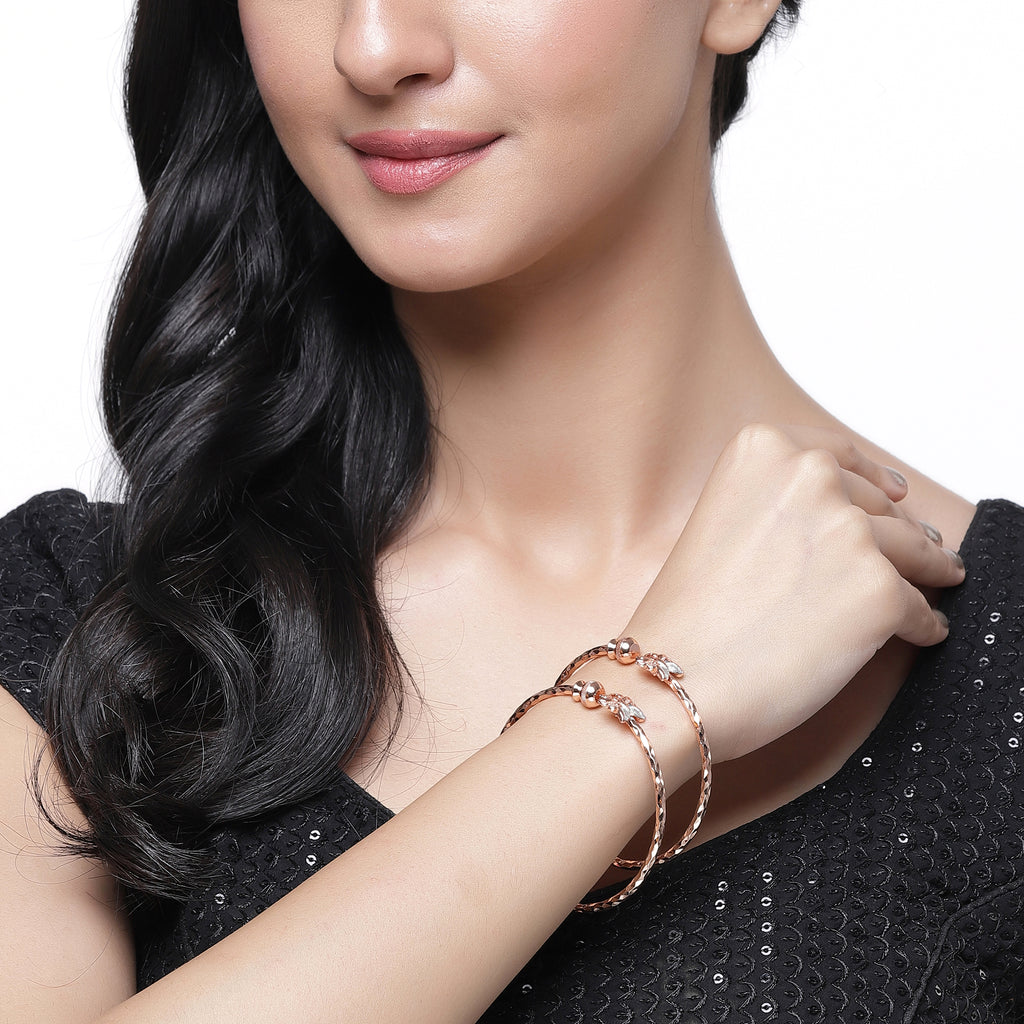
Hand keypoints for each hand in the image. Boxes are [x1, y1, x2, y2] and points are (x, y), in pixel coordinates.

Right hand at [623, 424, 963, 763]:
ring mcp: (849, 531)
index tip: (895, 492)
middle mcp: (811, 474)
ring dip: (926, 572)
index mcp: (764, 448)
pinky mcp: (880, 591)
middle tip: (917, 554)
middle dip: (895, 533)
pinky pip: (921, 608)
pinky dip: (922, 624)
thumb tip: (856, 518)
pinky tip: (920, 632)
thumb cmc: (688, 616)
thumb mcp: (724, 521)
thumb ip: (783, 503)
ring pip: (914, 552)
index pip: (841, 454)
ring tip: (937, 583)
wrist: (674, 676)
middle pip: (881, 504)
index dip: (872, 478)